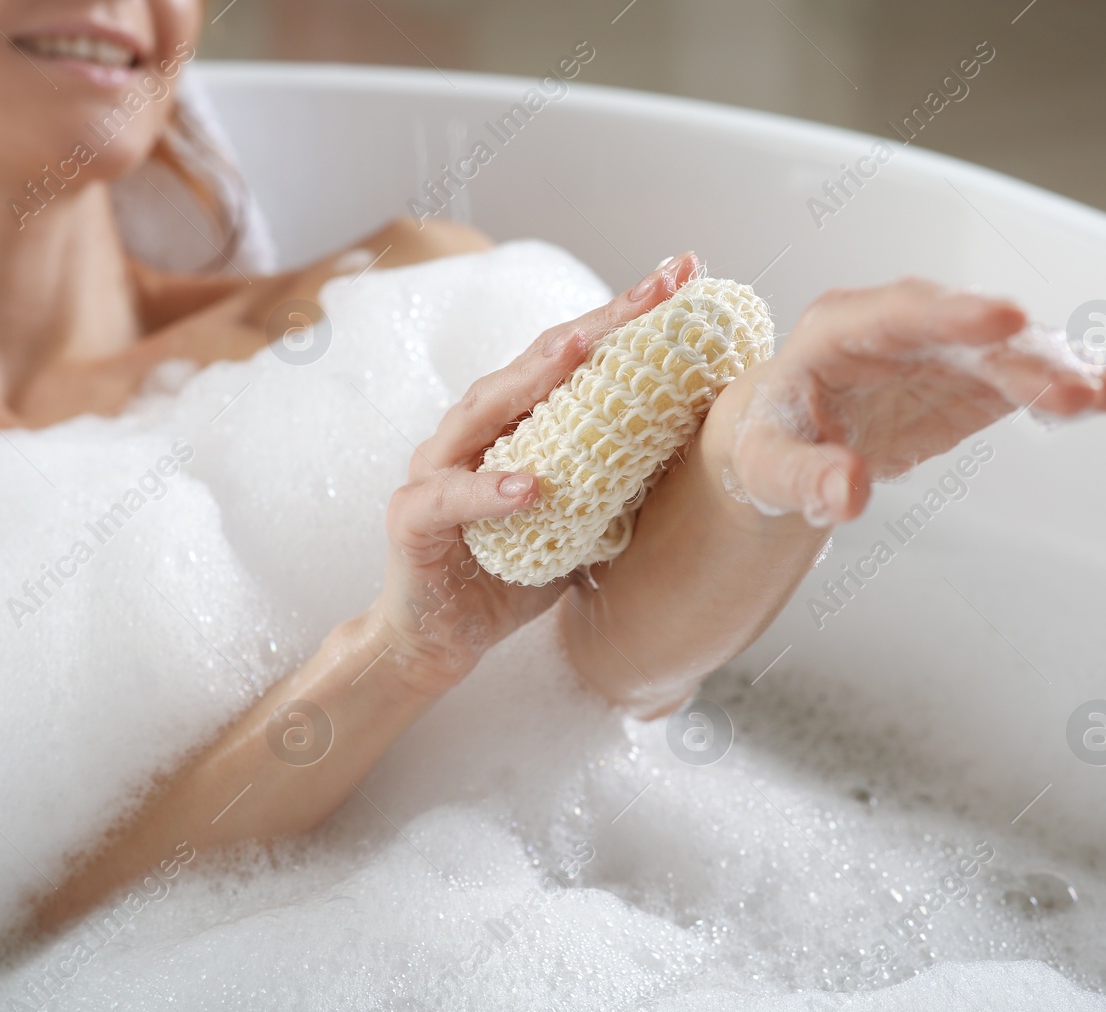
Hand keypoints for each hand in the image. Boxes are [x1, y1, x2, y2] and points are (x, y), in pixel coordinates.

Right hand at [368, 255, 704, 694]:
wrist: (440, 640)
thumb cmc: (507, 574)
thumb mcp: (580, 521)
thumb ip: (616, 479)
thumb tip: (693, 442)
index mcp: (517, 424)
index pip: (577, 359)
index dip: (629, 317)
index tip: (685, 276)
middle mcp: (475, 431)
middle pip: (539, 362)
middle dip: (602, 321)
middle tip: (660, 287)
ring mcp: (437, 468)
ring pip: (487, 408)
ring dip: (536, 377)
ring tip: (585, 349)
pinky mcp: (412, 517)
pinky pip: (451, 497)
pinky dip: (488, 490)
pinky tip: (528, 484)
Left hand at [705, 278, 1105, 523]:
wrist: (786, 441)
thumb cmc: (769, 442)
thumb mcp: (768, 468)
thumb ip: (804, 478)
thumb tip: (847, 493)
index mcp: (837, 330)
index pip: (898, 314)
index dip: (953, 315)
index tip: (1003, 319)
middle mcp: (896, 327)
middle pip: (964, 330)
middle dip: (1018, 352)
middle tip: (1070, 381)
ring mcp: (938, 349)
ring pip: (1003, 350)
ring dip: (1053, 370)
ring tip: (1099, 396)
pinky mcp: (969, 379)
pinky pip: (1020, 377)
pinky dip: (1061, 386)